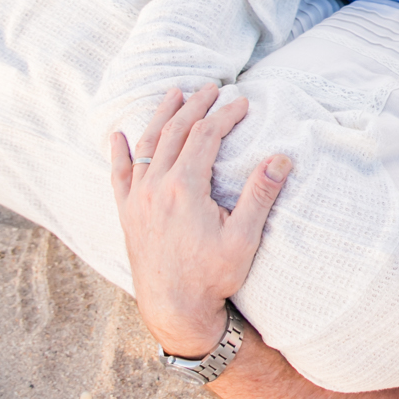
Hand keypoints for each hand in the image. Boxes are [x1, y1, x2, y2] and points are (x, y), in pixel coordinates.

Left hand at [108, 84, 290, 357]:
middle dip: (195, 106)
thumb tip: (281, 158)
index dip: (225, 115)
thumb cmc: (212, 276)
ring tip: (173, 94)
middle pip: (175, 132)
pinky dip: (118, 152)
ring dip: (161, 116)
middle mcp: (155, 186)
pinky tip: (117, 135)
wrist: (174, 309)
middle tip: (211, 89)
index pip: (205, 135)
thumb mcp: (244, 237)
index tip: (242, 102)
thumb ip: (260, 194)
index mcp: (185, 187)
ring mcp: (137, 199)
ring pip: (146, 145)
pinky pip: (118, 175)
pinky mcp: (127, 214)